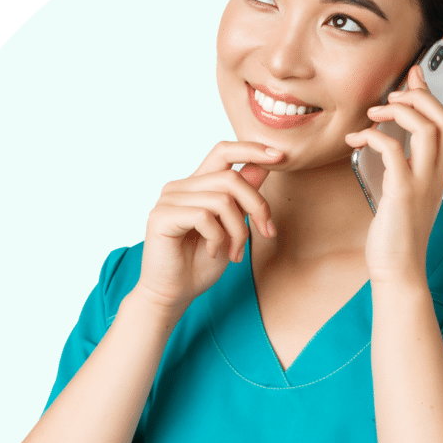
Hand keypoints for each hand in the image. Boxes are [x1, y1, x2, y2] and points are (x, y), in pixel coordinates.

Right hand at [135, 141, 281, 314]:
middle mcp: (181, 186)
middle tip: (266, 233)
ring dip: (239, 231)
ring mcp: (169, 199)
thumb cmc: (201, 263)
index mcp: (197, 185)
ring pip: (222, 200)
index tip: (280, 156)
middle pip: (231, 179)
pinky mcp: (161, 216)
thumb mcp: (232, 227)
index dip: (251, 148)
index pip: (224, 151)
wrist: (174, 293)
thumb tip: (263, 167)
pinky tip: (215, 252)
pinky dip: (218, 238)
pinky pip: (204, 216)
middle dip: (258, 206)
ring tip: (235, 252)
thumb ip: (242, 199)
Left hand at [345, 64, 442, 286]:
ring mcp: (422, 183)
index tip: (413, 76)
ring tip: (375, 113)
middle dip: (420, 96)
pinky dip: (375, 137)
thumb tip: (387, 144)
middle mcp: (436, 175)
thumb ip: (399, 169)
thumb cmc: (394, 236)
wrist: (397, 270)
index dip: (431, 94)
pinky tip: (357, 141)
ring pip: (428, 128)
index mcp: (437, 173)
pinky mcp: (402, 193)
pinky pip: (394, 151)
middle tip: (392, 95)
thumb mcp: (400, 194)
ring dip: (399, 111)